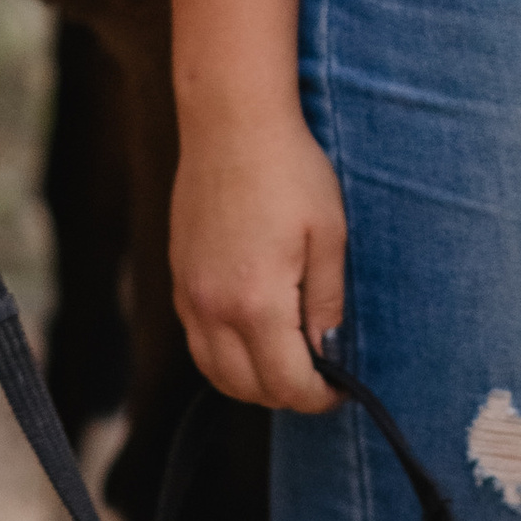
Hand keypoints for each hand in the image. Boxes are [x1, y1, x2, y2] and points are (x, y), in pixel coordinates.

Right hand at [171, 106, 346, 413]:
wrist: (231, 122)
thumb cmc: (289, 171)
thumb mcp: (328, 236)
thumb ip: (326, 303)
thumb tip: (325, 353)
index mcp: (256, 304)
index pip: (287, 385)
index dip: (319, 398)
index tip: (340, 390)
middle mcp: (213, 309)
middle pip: (247, 390)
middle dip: (287, 395)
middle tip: (320, 378)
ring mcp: (189, 295)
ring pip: (214, 372)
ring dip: (251, 383)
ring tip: (287, 362)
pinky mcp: (179, 277)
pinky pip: (197, 341)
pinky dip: (224, 356)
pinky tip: (252, 335)